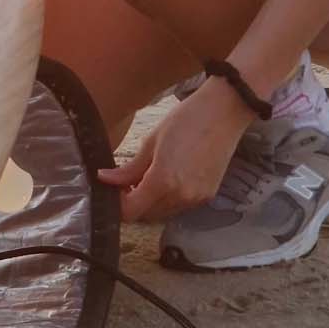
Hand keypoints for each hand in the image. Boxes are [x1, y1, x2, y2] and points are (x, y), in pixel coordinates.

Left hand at [96, 85, 255, 222]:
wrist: (223, 112)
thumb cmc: (185, 120)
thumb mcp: (151, 142)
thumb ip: (129, 168)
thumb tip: (104, 179)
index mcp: (163, 182)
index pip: (131, 211)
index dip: (118, 204)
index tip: (112, 189)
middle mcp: (181, 197)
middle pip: (146, 215)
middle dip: (132, 203)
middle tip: (125, 182)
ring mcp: (197, 199)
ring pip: (163, 213)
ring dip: (150, 202)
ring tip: (146, 177)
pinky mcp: (207, 196)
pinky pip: (180, 206)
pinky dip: (168, 199)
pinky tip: (166, 178)